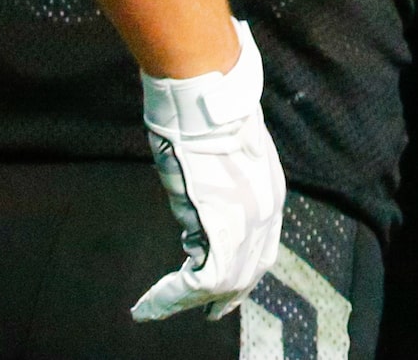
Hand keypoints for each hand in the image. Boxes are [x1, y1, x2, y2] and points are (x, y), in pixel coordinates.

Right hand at [131, 20, 285, 321]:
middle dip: (227, 296)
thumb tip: (206, 180)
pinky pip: (195, 282)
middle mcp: (264, 216)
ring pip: (222, 283)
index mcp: (269, 194)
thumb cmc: (209, 113)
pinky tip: (148, 305)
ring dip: (186, 300)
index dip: (244, 271)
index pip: (262, 247)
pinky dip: (168, 298)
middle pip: (248, 272)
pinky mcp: (220, 235)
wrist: (208, 106)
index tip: (227, 288)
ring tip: (156, 308)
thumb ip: (225, 176)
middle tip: (209, 312)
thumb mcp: (229, 150)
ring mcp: (245, 228)